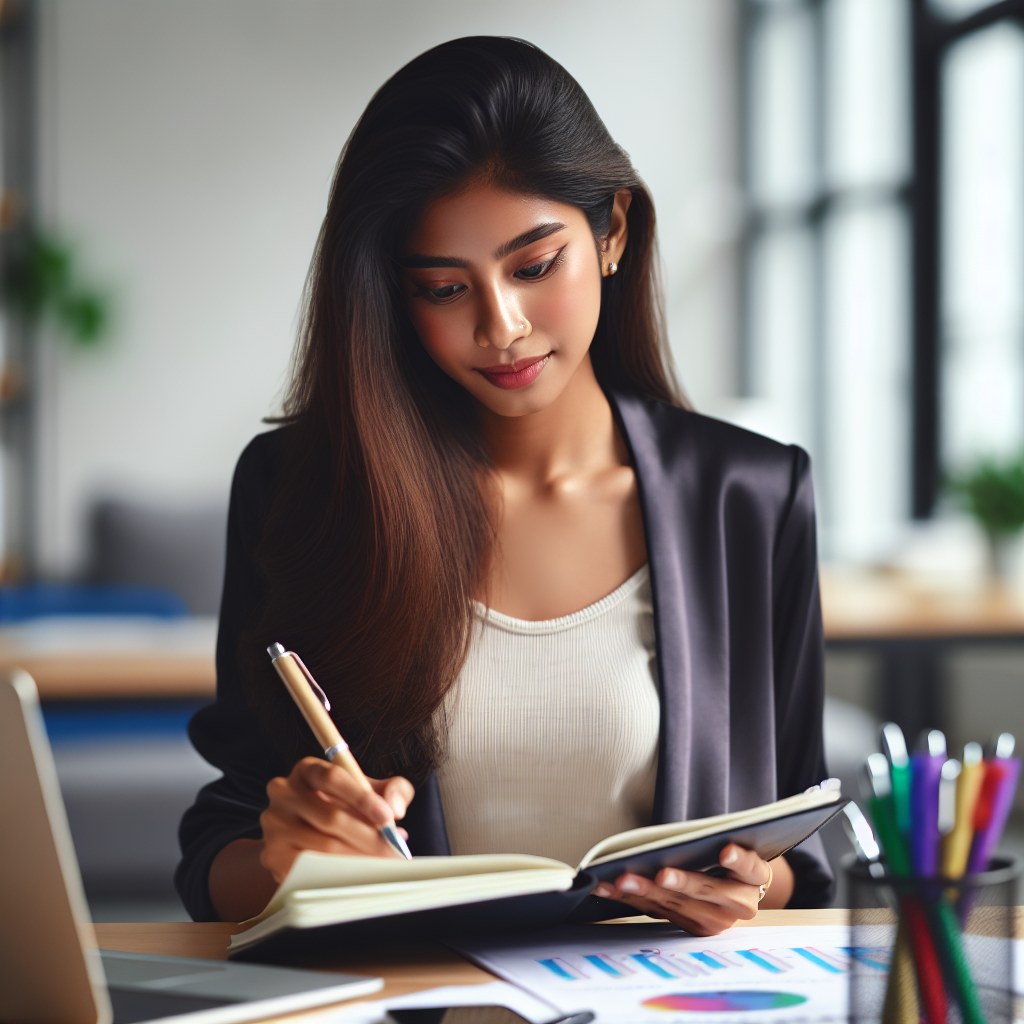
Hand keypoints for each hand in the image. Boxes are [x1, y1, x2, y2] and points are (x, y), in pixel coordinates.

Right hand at [259, 756, 414, 883]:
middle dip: (369, 837)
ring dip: (359, 858)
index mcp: (307, 769)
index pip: (332, 778)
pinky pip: (311, 868)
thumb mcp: (370, 790)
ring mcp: (274, 825)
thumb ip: (392, 789)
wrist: (304, 835)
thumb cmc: (343, 807)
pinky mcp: (273, 855)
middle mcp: (283, 792)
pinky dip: (339, 873)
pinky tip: (358, 873)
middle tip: (394, 850)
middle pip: (330, 817)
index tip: (388, 817)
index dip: (363, 798)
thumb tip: (396, 808)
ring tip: (382, 862)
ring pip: (324, 847)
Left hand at [591, 845, 791, 935]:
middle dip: (680, 882)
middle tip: (660, 874)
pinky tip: (608, 888)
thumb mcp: (733, 846)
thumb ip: (716, 840)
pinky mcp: (690, 928)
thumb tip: (680, 833)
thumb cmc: (727, 857)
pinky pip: (657, 912)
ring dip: (645, 893)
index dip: (739, 860)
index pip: (751, 868)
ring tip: (622, 880)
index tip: (725, 850)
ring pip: (677, 905)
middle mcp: (738, 904)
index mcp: (754, 878)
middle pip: (707, 891)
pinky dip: (630, 899)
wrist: (736, 890)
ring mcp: (714, 920)